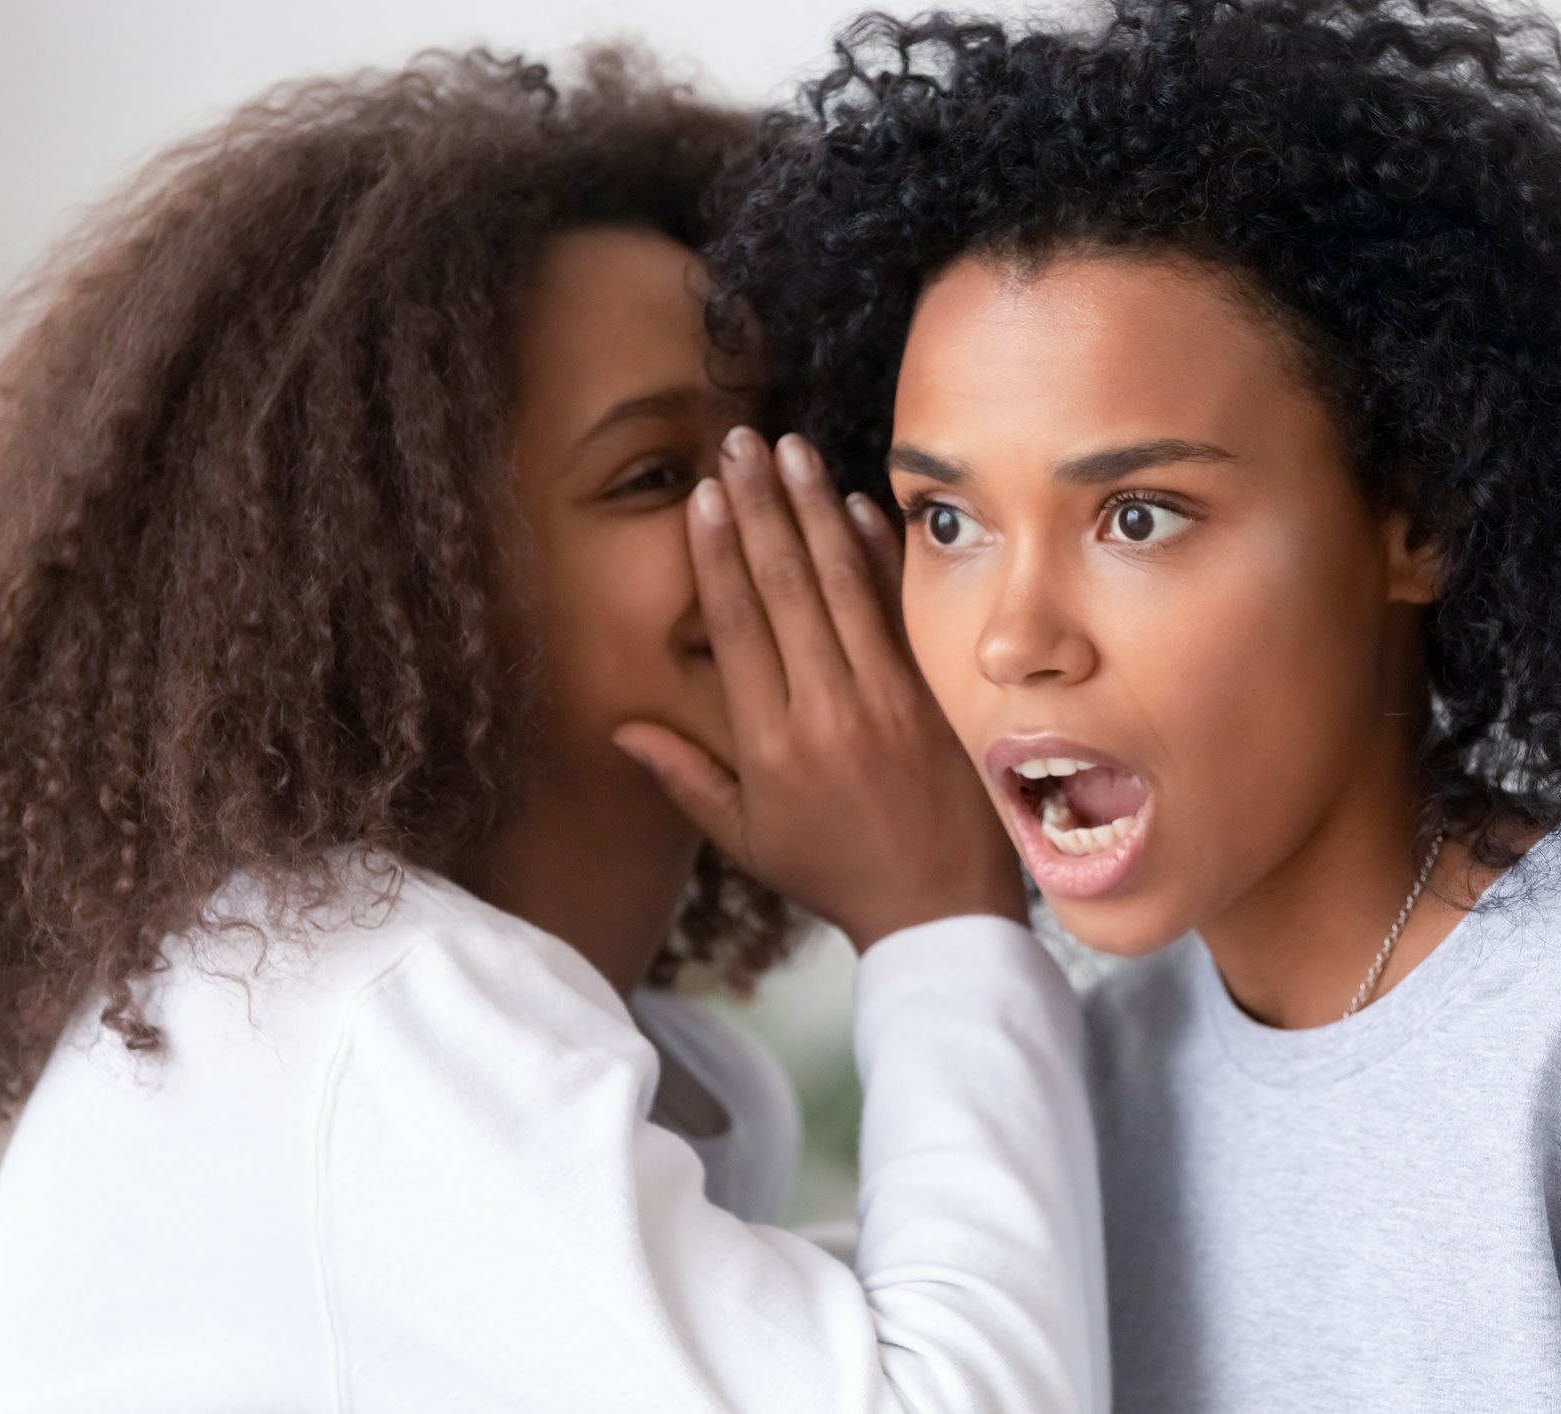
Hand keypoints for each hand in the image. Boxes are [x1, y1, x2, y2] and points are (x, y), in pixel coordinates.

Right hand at [614, 428, 1026, 950]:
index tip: (705, 495)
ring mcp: (890, 697)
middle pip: (786, 586)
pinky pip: (904, 609)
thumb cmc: (834, 874)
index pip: (737, 624)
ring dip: (816, 510)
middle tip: (741, 442)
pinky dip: (884, 555)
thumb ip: (686, 777)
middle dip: (760, 506)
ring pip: (845, 584)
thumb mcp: (746, 840)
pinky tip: (862, 505)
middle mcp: (828, 709)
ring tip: (792, 452)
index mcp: (770, 743)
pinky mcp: (938, 694)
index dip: (718, 553)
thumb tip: (622, 728)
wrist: (938, 910)